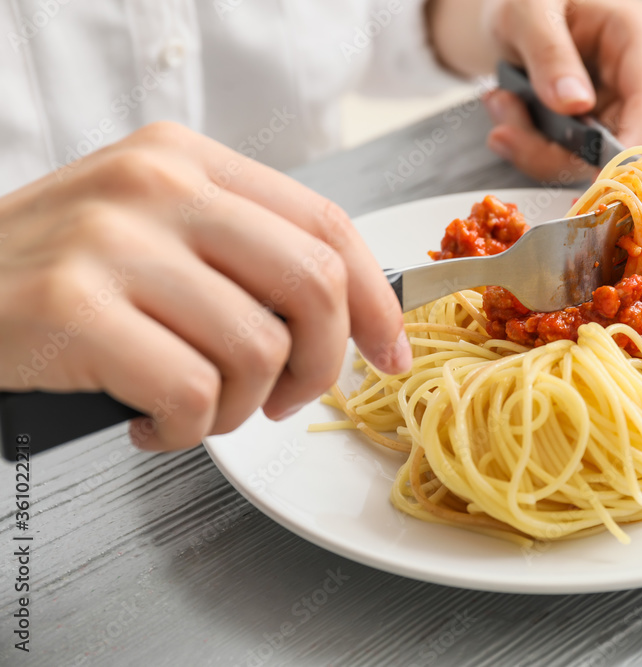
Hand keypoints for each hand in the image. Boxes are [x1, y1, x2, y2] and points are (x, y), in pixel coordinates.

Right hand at [0, 122, 409, 450]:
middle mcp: (157, 186)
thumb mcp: (153, 228)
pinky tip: (151, 422)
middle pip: (313, 284)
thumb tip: (344, 314)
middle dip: (322, 364)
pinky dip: (186, 430)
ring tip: (200, 409)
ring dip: (243, 408)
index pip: (326, 224)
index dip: (375, 299)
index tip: (388, 350)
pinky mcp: (75, 308)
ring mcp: (113, 242)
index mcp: (187, 159)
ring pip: (258, 350)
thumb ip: (241, 251)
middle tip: (288, 398)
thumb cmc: (57, 275)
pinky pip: (193, 393)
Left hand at [427, 0, 641, 180]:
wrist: (523, 12)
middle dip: (553, 146)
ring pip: (590, 159)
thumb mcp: (529, 11)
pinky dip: (534, 145)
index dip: (629, 145)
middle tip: (502, 127)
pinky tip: (509, 112)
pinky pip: (571, 158)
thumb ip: (549, 53)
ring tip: (500, 104)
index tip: (597, 178)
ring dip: (535, 145)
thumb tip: (575, 104)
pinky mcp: (603, 128)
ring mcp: (626, 105)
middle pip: (617, 142)